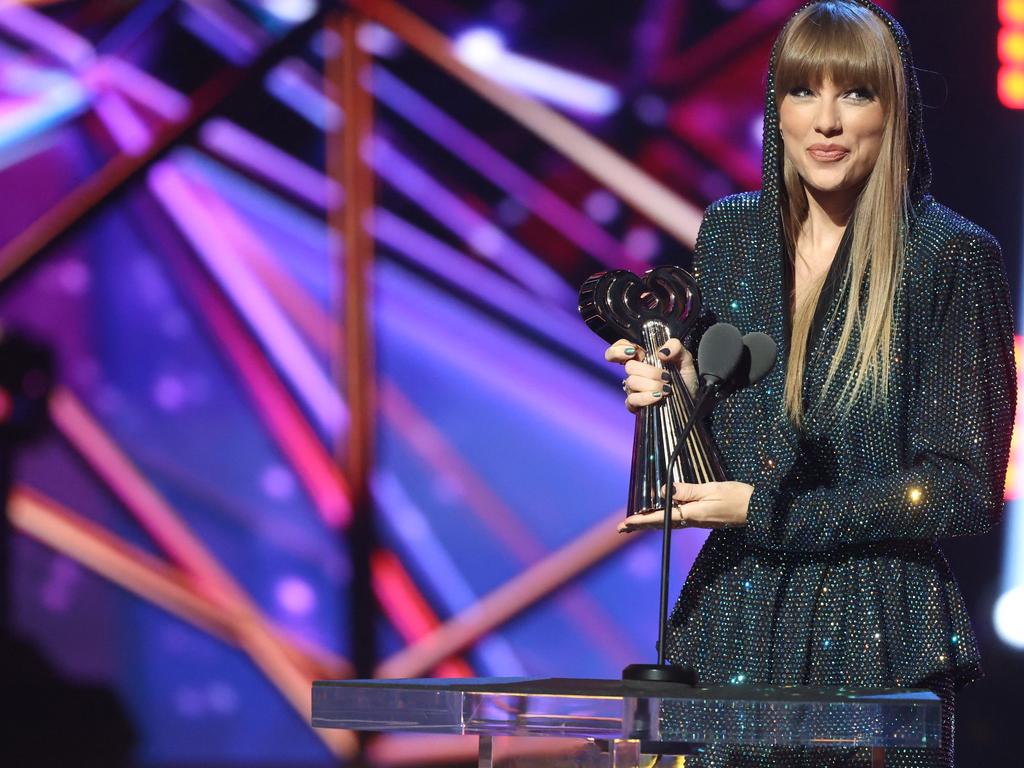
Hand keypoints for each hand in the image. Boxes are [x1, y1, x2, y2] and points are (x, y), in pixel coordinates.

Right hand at [604, 338, 696, 413]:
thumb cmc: (686, 379)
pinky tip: (658, 397)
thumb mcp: (685, 359)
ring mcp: (634, 389)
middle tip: (665, 376)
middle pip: (629, 366)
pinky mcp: (635, 404)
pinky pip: (632, 399)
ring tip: (667, 389)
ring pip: (631, 382)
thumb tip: (661, 352)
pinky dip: (646, 397)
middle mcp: (637, 372)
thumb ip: (675, 347)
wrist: (691, 401)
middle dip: (649, 371)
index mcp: (644, 357)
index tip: (633, 352)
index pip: (620, 348)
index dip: (619, 349)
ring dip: (652, 385)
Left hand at [617, 481, 752, 531]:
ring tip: (634, 523)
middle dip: (639, 525)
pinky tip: (659, 516)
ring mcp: (697, 521)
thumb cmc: (738, 498)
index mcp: (691, 515)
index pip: (660, 518)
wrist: (758, 510)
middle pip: (659, 524)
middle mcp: (691, 521)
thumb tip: (663, 491)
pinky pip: (676, 519)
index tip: (625, 523)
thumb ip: (687, 491)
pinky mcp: (703, 518)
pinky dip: (662, 519)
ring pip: (666, 523)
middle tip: (621, 528)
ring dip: (648, 523)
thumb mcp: (712, 490)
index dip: (641, 520)